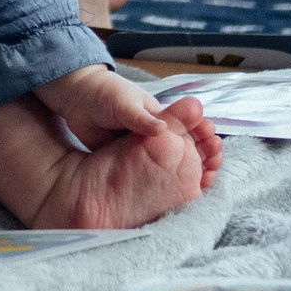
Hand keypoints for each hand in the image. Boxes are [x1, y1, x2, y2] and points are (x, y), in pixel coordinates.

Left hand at [34, 65, 222, 186]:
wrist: (75, 98)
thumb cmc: (104, 94)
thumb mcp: (123, 103)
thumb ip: (141, 118)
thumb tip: (163, 129)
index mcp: (159, 117)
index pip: (189, 129)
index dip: (205, 138)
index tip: (215, 147)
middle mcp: (155, 136)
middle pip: (186, 150)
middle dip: (203, 158)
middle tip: (214, 168)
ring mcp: (141, 151)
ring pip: (170, 166)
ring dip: (188, 174)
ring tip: (203, 184)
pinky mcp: (126, 163)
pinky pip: (149, 176)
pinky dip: (163, 184)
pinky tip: (172, 196)